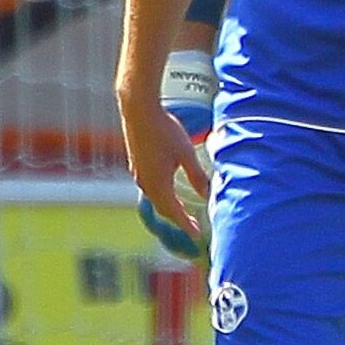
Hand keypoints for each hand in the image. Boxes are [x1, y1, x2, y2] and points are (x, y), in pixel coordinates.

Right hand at [122, 85, 209, 258]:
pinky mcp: (136, 164)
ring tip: (182, 212)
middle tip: (192, 227)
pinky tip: (166, 191)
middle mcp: (145, 182)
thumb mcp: (186, 153)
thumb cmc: (164, 129)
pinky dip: (160, 195)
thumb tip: (207, 194)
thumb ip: (197, 175)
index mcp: (158, 183)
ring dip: (168, 207)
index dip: (186, 224)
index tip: (197, 234)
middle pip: (163, 208)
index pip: (174, 211)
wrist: (138, 110)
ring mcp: (138, 173)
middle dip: (178, 219)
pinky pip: (149, 188)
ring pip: (154, 198)